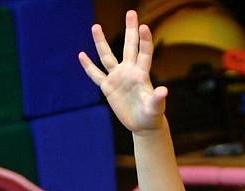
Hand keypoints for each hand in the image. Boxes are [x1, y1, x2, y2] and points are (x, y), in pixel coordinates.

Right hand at [78, 10, 167, 133]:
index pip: (144, 53)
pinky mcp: (108, 88)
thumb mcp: (155, 107)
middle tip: (131, 12)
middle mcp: (129, 71)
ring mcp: (117, 78)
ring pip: (107, 57)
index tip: (144, 26)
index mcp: (142, 74)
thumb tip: (164, 91)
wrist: (142, 124)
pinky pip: (96, 75)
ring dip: (101, 42)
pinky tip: (81, 55)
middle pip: (129, 47)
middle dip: (130, 30)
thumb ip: (158, 98)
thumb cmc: (152, 115)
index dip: (144, 40)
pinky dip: (88, 66)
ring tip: (95, 26)